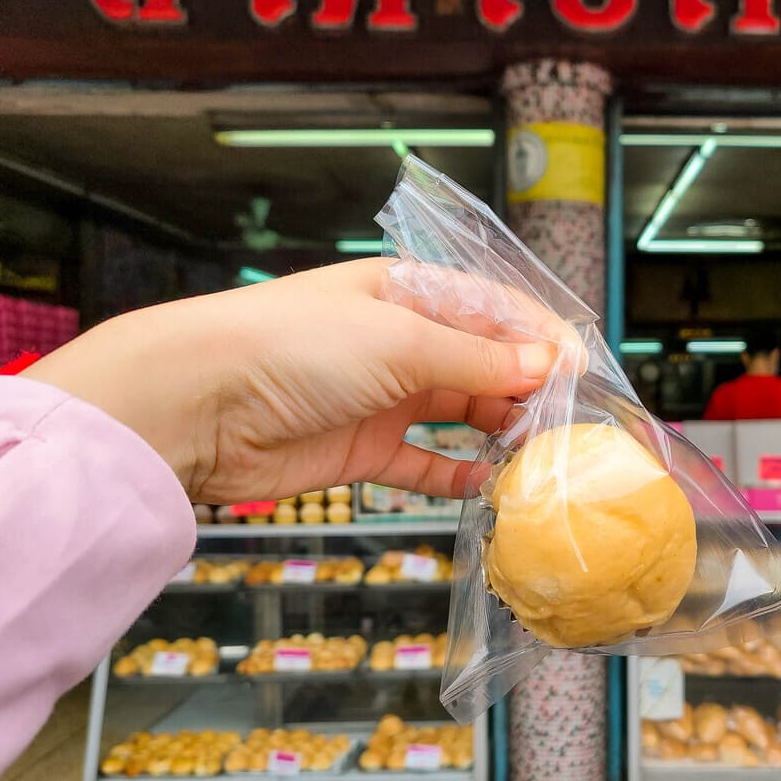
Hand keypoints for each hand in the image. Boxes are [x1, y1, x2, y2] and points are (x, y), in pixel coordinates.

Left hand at [21, 259, 559, 503]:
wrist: (197, 405)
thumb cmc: (291, 347)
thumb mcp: (399, 341)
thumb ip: (477, 361)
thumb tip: (549, 365)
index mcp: (409, 292)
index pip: (495, 310)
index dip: (541, 340)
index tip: (582, 375)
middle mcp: (401, 341)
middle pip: (484, 365)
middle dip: (529, 392)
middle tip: (572, 427)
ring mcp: (383, 397)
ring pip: (461, 415)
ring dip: (501, 434)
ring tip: (543, 459)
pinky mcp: (364, 449)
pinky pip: (426, 464)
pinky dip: (459, 476)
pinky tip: (493, 487)